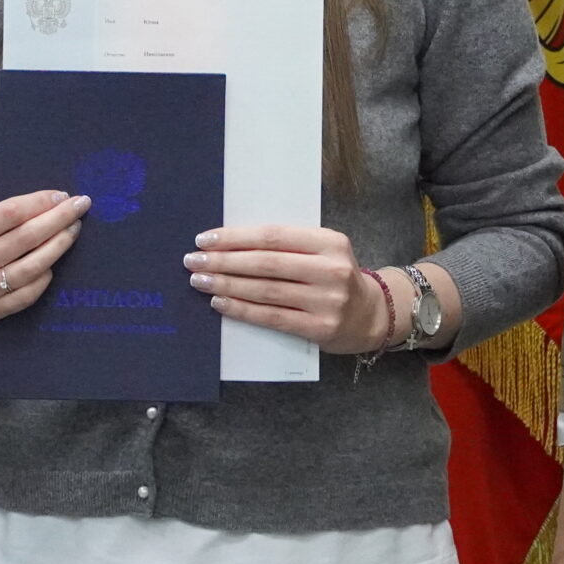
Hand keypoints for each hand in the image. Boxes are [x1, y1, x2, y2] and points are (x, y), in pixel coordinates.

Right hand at [0, 190, 90, 350]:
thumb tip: (34, 209)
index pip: (8, 214)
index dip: (39, 202)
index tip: (60, 194)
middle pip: (26, 238)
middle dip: (58, 218)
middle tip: (81, 205)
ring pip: (32, 267)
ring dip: (59, 246)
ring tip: (74, 230)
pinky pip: (26, 294)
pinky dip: (44, 277)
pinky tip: (53, 263)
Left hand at [185, 225, 390, 356]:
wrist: (370, 315)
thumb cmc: (335, 278)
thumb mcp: (322, 252)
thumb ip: (287, 246)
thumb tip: (229, 243)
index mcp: (329, 242)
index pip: (273, 236)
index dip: (236, 237)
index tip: (206, 239)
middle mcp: (330, 270)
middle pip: (266, 263)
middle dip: (224, 261)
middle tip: (194, 260)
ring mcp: (327, 301)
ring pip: (265, 290)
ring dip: (226, 285)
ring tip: (200, 280)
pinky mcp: (319, 328)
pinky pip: (272, 317)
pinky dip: (241, 310)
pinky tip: (220, 303)